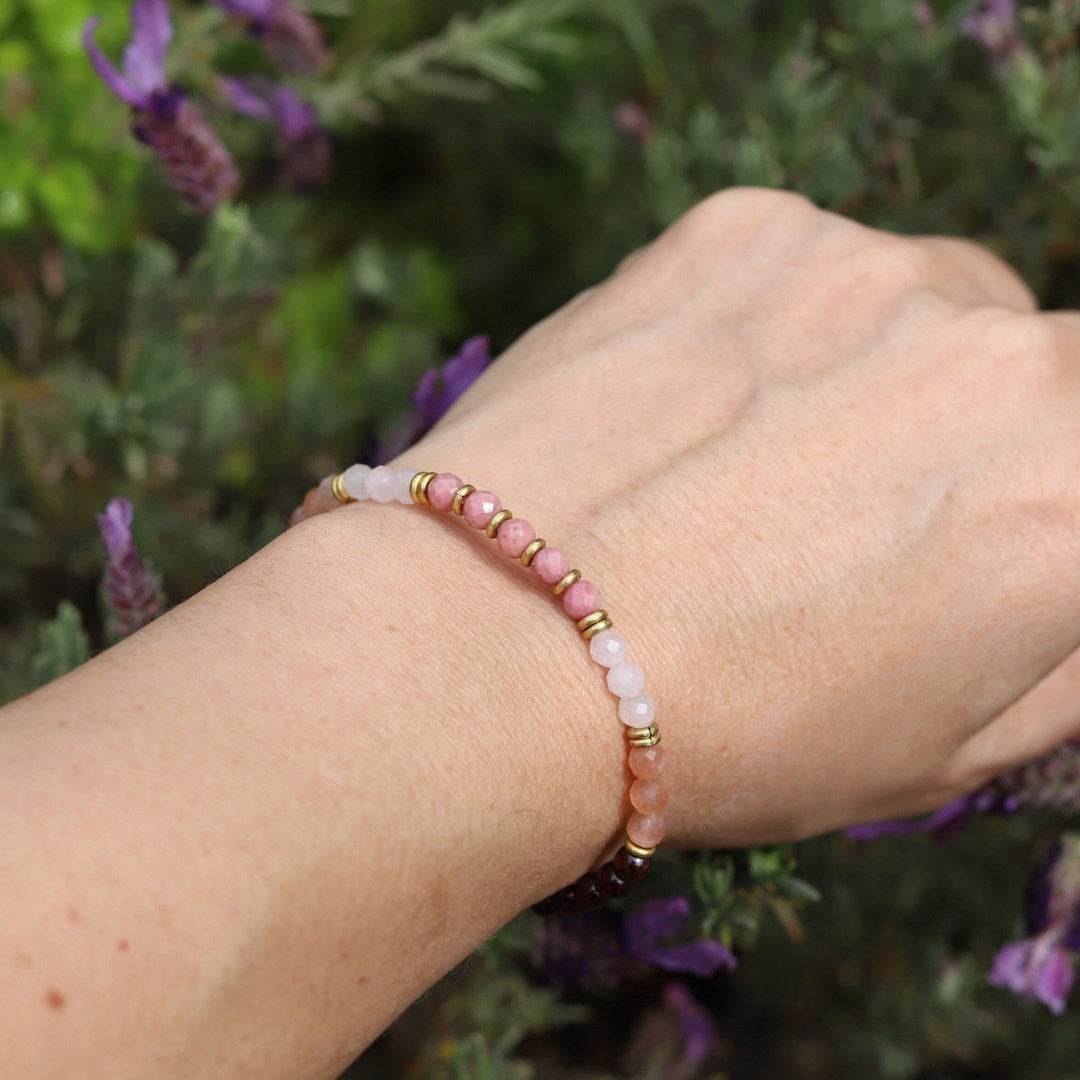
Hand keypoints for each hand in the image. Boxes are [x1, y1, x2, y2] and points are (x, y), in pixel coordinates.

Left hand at [410, 187, 1079, 847]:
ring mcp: (865, 273)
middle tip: (842, 510)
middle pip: (1029, 367)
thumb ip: (1068, 650)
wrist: (497, 649)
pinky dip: (771, 323)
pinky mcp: (744, 228)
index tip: (953, 528)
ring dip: (871, 367)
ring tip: (748, 463)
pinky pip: (803, 264)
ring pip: (919, 302)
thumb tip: (1070, 557)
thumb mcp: (943, 751)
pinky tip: (686, 409)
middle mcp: (998, 363)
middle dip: (962, 434)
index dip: (1028, 496)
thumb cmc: (723, 735)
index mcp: (1073, 503)